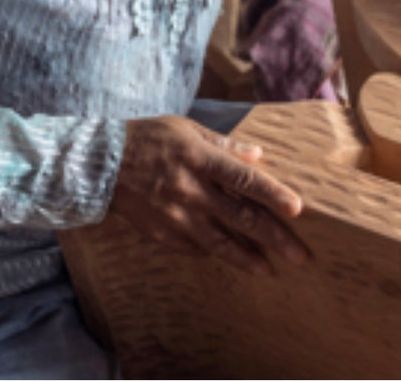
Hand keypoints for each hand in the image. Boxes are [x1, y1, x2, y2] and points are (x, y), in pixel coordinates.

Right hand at [108, 115, 307, 275]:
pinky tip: (233, 260)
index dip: (272, 194)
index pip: (245, 179)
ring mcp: (176, 217)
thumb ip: (223, 145)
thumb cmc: (148, 139)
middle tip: (299, 255)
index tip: (297, 209)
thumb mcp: (187, 130)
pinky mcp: (162, 235)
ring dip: (248, 258)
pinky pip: (195, 248)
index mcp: (200, 160)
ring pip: (220, 243)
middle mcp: (192, 191)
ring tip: (270, 270)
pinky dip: (215, 253)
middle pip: (240, 217)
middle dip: (273, 237)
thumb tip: (258, 155)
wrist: (100, 165)